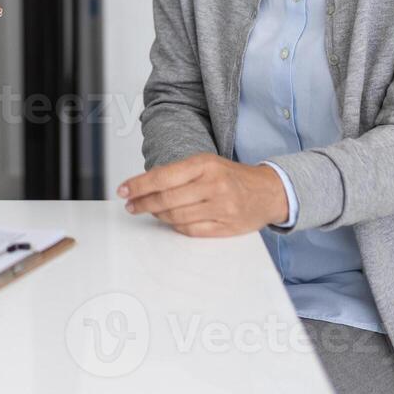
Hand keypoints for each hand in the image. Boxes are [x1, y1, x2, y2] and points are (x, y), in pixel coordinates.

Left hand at [117, 153, 288, 236]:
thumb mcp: (207, 163)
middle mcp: (213, 185)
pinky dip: (176, 226)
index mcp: (205, 165)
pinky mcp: (225, 227)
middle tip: (131, 205)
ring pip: (176, 216)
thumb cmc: (233, 176)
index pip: (163, 176)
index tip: (123, 190)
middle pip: (166, 199)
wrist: (269, 192)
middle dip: (143, 203)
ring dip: (158, 215)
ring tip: (150, 211)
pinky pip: (190, 230)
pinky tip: (170, 220)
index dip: (139, 185)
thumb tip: (144, 186)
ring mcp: (221, 208)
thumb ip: (179, 173)